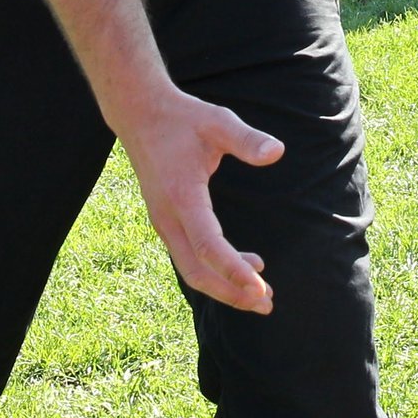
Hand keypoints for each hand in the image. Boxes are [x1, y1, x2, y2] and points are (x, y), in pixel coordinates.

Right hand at [120, 89, 285, 313]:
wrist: (140, 115)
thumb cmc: (183, 118)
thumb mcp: (218, 121)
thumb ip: (246, 139)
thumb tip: (277, 152)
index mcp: (182, 197)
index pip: (208, 245)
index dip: (233, 269)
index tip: (259, 285)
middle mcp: (168, 218)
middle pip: (197, 271)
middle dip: (232, 292)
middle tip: (267, 302)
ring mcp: (164, 222)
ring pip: (192, 269)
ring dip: (225, 286)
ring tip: (261, 294)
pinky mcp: (166, 222)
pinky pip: (189, 257)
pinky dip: (215, 271)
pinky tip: (246, 267)